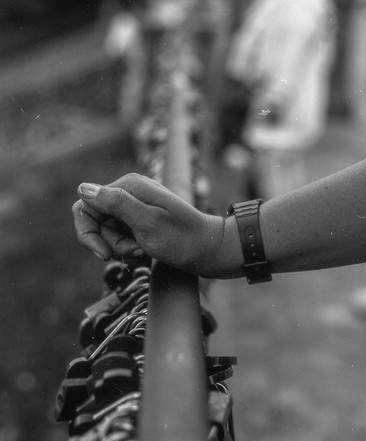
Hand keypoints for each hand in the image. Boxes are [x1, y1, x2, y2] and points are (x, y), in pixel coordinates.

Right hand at [72, 173, 224, 276]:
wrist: (209, 250)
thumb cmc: (181, 238)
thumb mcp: (146, 222)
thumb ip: (115, 203)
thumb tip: (83, 188)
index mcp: (128, 186)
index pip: (86, 204)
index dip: (89, 232)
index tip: (104, 254)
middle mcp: (129, 192)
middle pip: (97, 220)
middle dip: (109, 242)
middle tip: (133, 251)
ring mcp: (135, 206)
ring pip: (108, 232)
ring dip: (122, 248)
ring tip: (144, 251)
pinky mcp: (140, 220)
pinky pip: (121, 236)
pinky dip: (129, 249)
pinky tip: (146, 252)